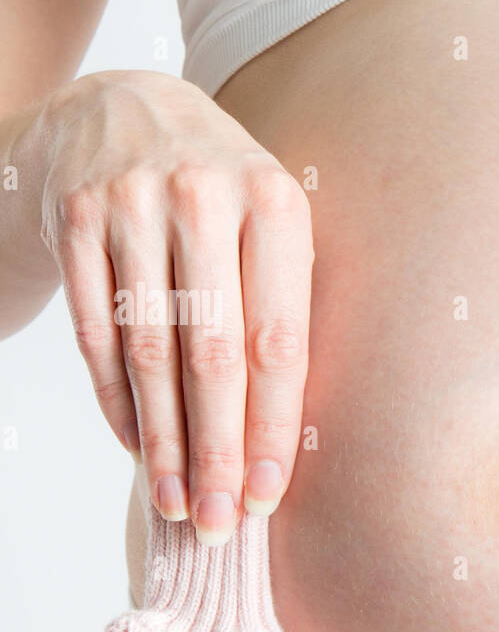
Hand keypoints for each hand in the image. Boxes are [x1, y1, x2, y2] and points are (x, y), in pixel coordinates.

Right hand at [34, 70, 312, 543]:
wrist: (123, 108)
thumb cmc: (223, 194)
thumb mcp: (272, 223)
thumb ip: (286, 305)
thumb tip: (290, 434)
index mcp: (276, 204)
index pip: (277, 341)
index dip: (272, 427)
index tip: (268, 496)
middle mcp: (204, 200)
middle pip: (211, 356)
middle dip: (217, 451)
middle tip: (219, 522)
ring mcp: (131, 206)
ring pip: (148, 353)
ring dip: (164, 442)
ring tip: (178, 503)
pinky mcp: (75, 220)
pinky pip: (95, 334)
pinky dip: (117, 401)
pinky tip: (139, 448)